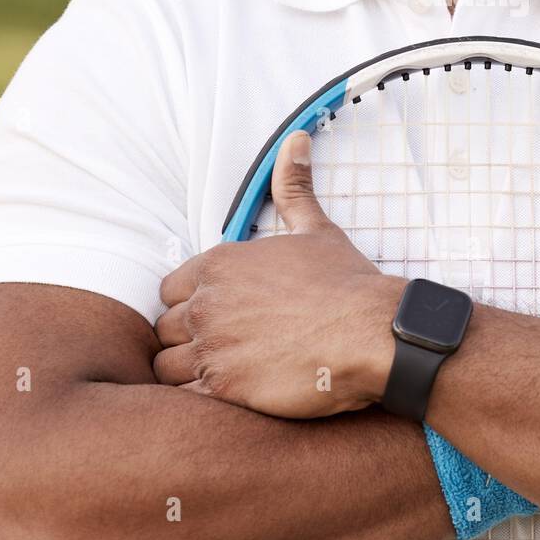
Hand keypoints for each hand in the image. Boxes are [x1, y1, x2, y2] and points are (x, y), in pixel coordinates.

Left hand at [153, 131, 403, 416]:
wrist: (374, 333)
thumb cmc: (346, 283)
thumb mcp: (316, 229)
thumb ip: (294, 187)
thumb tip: (296, 138)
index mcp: (219, 263)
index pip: (170, 291)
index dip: (193, 306)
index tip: (222, 316)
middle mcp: (206, 302)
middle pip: (165, 329)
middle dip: (189, 340)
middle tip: (227, 348)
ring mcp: (211, 346)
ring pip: (166, 366)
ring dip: (190, 372)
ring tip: (228, 374)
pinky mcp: (222, 387)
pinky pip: (183, 399)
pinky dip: (200, 401)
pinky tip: (233, 395)